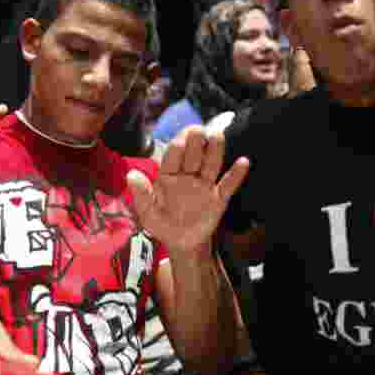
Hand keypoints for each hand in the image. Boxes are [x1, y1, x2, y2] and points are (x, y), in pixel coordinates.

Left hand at [127, 126, 249, 253]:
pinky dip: (235, 175)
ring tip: (218, 135)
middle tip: (201, 130)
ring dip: (215, 150)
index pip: (173, 155)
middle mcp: (188, 176)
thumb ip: (141, 194)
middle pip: (194, 155)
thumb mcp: (147, 212)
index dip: (179, 143)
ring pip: (211, 164)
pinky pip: (227, 185)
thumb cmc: (163, 224)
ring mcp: (204, 186)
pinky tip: (243, 162)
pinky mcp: (218, 199)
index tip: (183, 134)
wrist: (182, 244)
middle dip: (197, 141)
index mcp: (168, 176)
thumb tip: (131, 174)